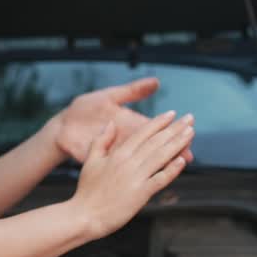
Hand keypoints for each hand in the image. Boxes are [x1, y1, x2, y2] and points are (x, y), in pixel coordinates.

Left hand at [54, 77, 192, 164]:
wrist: (63, 127)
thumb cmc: (85, 109)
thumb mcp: (109, 97)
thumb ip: (132, 91)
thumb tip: (157, 82)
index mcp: (130, 125)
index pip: (156, 129)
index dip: (172, 130)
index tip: (189, 130)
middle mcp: (128, 141)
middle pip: (155, 144)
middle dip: (173, 144)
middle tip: (192, 146)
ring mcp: (118, 154)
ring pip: (144, 159)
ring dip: (162, 159)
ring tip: (182, 159)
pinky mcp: (106, 162)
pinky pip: (127, 170)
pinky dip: (139, 172)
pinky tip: (157, 173)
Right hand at [70, 111, 194, 239]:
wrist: (84, 216)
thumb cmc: (87, 190)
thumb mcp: (90, 161)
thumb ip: (102, 141)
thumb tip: (111, 122)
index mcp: (118, 154)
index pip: (143, 133)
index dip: (159, 122)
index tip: (172, 114)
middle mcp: (128, 162)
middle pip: (156, 141)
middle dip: (175, 128)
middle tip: (190, 118)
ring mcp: (135, 178)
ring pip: (161, 156)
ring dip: (178, 143)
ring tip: (191, 133)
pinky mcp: (140, 194)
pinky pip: (159, 180)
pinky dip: (172, 170)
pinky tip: (183, 161)